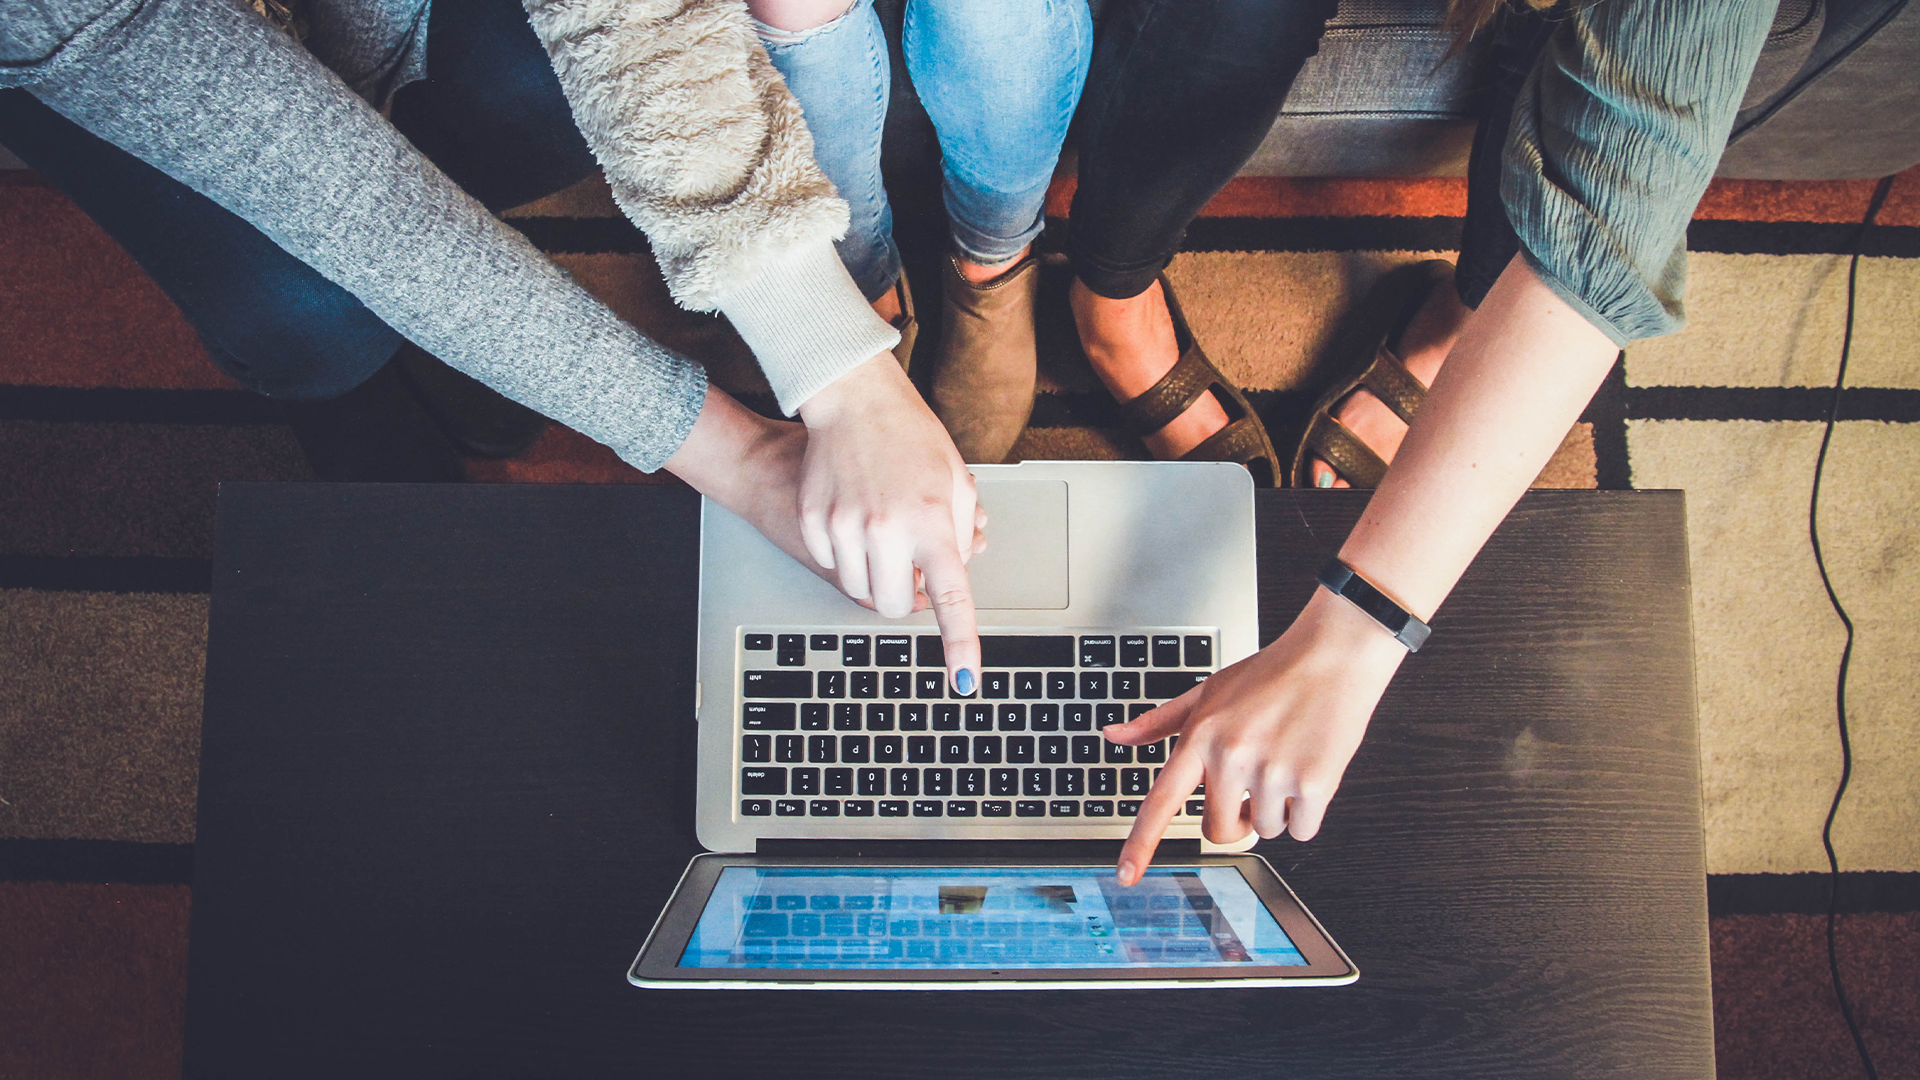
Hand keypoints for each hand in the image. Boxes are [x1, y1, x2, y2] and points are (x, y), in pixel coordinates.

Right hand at [796, 353, 984, 691]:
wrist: (853, 400)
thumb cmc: (910, 436)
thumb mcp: (956, 481)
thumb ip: (961, 534)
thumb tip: (954, 574)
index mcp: (933, 521)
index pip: (951, 598)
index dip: (960, 644)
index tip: (965, 680)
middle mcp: (887, 529)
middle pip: (893, 606)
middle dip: (904, 597)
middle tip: (910, 567)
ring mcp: (844, 526)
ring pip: (859, 590)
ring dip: (875, 575)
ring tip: (883, 532)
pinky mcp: (813, 521)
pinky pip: (831, 564)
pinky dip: (845, 554)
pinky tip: (854, 516)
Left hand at [1105, 586, 1408, 884]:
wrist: (1332, 656)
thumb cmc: (1270, 674)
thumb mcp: (1207, 691)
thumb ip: (1159, 722)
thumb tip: (1114, 736)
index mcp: (1201, 737)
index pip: (1162, 801)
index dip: (1141, 843)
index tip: (1127, 875)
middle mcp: (1232, 757)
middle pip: (1219, 831)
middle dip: (1236, 819)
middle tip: (1252, 786)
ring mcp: (1272, 772)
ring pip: (1265, 830)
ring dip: (1276, 809)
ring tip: (1285, 762)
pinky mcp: (1314, 783)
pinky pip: (1301, 830)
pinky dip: (1307, 812)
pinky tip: (1309, 771)